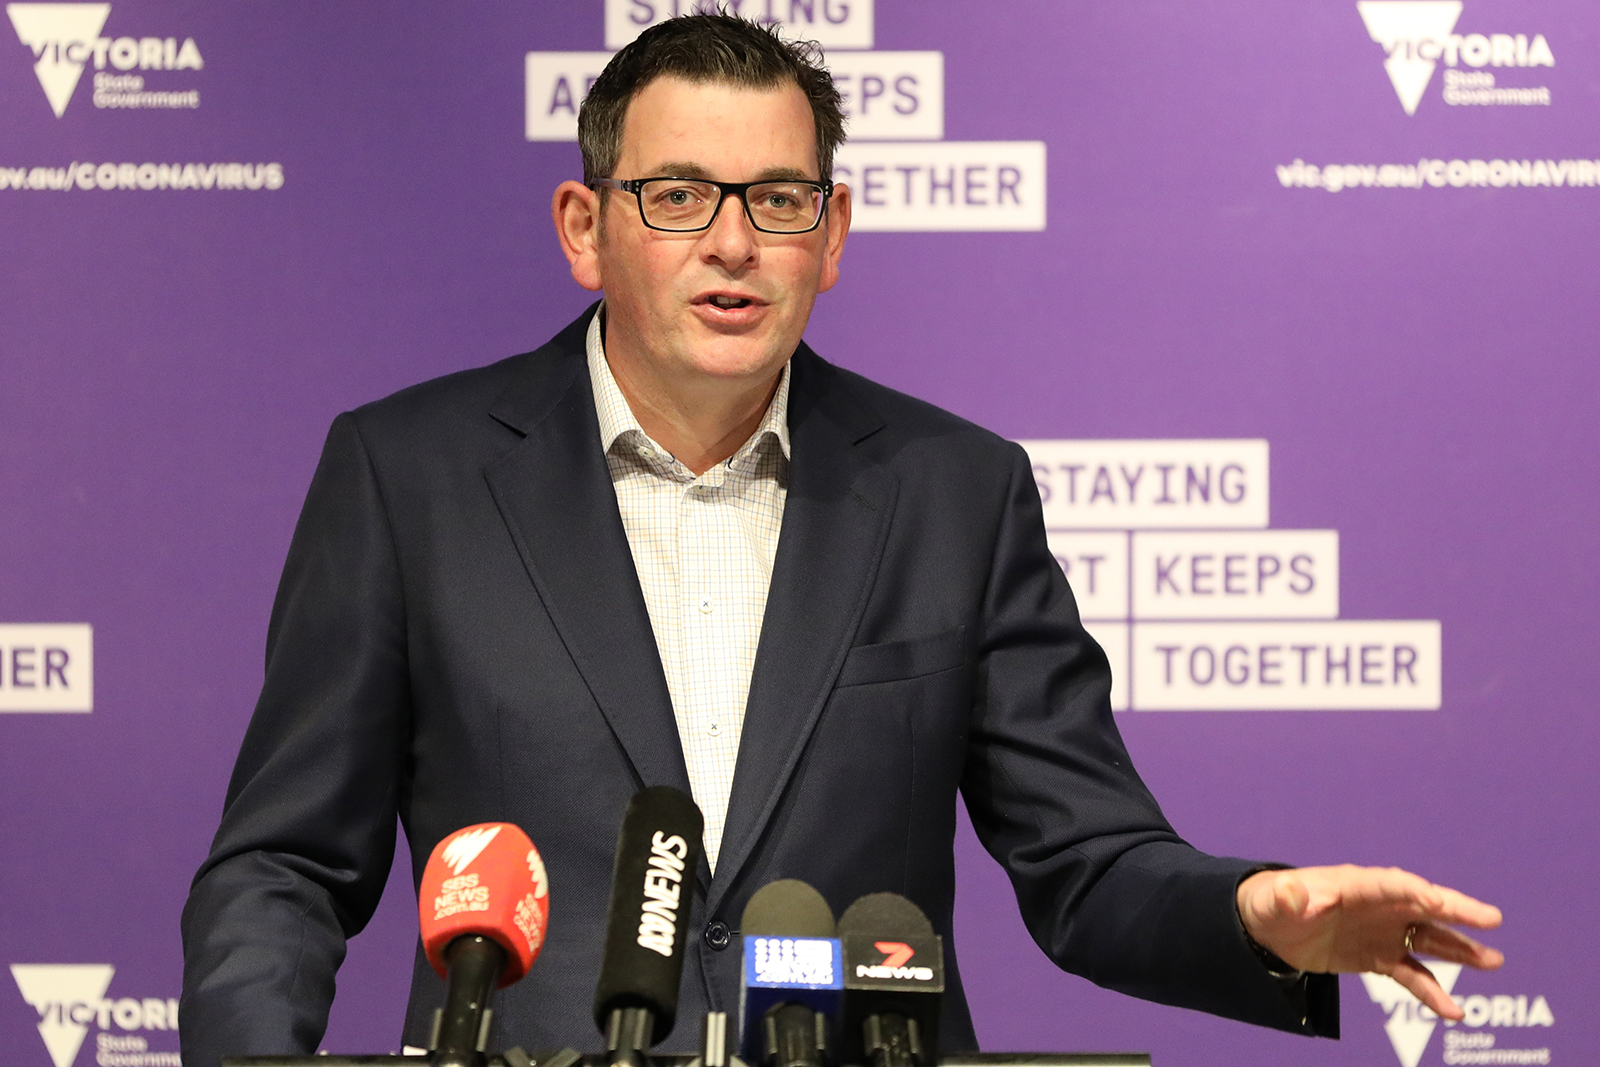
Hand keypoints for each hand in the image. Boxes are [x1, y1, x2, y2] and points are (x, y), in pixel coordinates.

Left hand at [1236, 864, 1502, 1018]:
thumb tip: (1294, 893)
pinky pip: (1413, 975)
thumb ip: (1288, 897)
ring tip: (1494, 961)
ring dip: (1460, 950)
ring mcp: (1384, 932)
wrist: (1270, 928)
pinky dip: (1433, 993)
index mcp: (1356, 885)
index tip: (1437, 901)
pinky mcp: (1381, 957)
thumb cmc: (1274, 904)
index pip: (1392, 885)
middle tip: (1491, 919)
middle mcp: (1379, 906)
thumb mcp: (1276, 901)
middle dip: (1456, 911)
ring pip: (1429, 939)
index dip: (1414, 891)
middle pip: (1424, 906)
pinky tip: (1454, 1011)